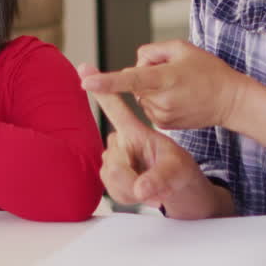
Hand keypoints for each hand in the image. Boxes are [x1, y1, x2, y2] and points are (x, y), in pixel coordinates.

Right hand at [78, 65, 220, 217]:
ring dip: (132, 190)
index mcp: (135, 130)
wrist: (179, 189)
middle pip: (111, 160)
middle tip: (155, 189)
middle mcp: (120, 141)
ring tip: (155, 190)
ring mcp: (113, 158)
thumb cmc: (180, 170)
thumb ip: (160, 178)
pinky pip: (112, 191)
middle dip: (131, 179)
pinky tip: (146, 195)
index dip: (101, 91)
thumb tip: (140, 190)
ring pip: (110, 177)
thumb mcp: (178, 170)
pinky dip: (129, 197)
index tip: (85, 67)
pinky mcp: (110, 176)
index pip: (115, 108)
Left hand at [79, 39, 245, 130]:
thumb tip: (134, 65)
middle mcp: (160, 100)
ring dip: (152, 89)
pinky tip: (177, 100)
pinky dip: (157, 101)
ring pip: (141, 96)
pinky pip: (148, 107)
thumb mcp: (183, 48)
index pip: (129, 79)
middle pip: (134, 82)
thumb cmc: (208, 71)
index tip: (85, 82)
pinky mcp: (163, 124)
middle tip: (173, 73)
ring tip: (179, 88)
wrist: (229, 100)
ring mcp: (161, 115)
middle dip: (145, 75)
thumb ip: (152, 51)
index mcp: (164, 79)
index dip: (106, 82)